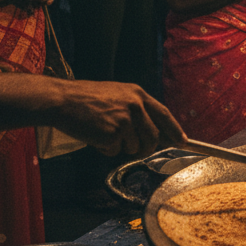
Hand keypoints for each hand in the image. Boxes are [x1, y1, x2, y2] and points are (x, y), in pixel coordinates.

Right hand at [54, 81, 185, 156]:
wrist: (63, 100)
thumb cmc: (86, 100)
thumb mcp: (117, 95)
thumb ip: (135, 109)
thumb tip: (153, 132)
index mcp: (137, 94)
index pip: (163, 113)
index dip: (174, 129)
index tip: (183, 141)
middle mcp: (135, 105)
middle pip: (153, 136)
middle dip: (146, 149)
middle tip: (135, 150)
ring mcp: (125, 119)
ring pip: (135, 147)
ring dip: (121, 147)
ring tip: (104, 133)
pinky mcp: (113, 133)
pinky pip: (115, 151)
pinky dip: (105, 149)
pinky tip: (95, 136)